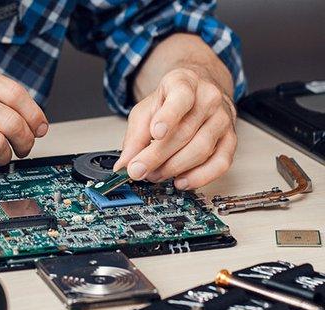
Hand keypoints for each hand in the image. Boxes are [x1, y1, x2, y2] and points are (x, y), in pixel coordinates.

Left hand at [113, 68, 236, 188]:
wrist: (197, 95)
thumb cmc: (170, 103)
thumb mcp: (145, 111)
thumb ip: (134, 137)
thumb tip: (124, 165)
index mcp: (184, 83)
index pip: (180, 97)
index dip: (168, 116)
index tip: (155, 133)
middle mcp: (208, 98)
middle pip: (185, 132)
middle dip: (158, 156)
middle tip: (139, 170)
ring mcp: (222, 119)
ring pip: (201, 149)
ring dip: (174, 168)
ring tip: (154, 174)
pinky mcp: (230, 140)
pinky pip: (220, 163)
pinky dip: (199, 177)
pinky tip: (181, 181)